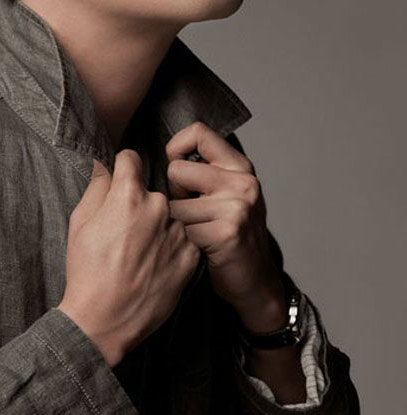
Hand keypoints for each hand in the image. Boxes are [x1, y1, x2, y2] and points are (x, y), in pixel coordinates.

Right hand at [57, 149, 199, 365]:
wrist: (106, 320)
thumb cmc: (87, 271)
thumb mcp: (79, 222)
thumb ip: (96, 186)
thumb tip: (104, 164)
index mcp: (128, 195)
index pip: (131, 159)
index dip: (122, 168)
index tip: (120, 181)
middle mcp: (159, 207)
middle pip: (151, 191)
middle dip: (139, 203)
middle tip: (125, 231)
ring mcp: (178, 232)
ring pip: (169, 216)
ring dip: (158, 226)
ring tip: (139, 253)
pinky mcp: (191, 255)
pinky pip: (183, 238)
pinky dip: (171, 247)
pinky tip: (154, 265)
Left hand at [165, 121, 285, 332]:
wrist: (255, 282)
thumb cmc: (228, 234)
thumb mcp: (226, 193)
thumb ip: (203, 171)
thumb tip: (160, 153)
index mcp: (240, 166)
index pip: (198, 132)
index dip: (176, 149)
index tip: (175, 168)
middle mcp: (242, 182)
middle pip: (176, 170)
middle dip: (175, 193)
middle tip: (194, 212)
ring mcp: (237, 207)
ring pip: (174, 204)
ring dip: (179, 223)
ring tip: (199, 232)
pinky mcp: (228, 233)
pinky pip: (182, 230)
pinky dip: (186, 243)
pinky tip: (203, 248)